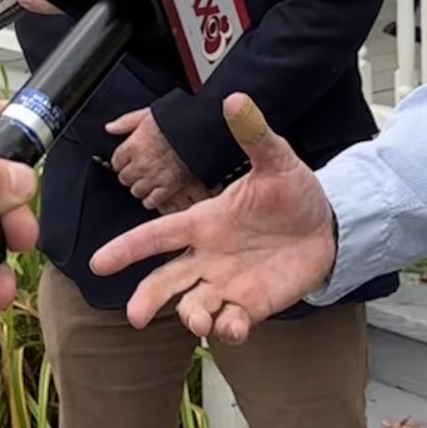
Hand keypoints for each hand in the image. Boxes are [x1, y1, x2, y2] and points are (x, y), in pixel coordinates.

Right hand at [90, 95, 336, 340]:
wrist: (327, 225)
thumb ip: (253, 134)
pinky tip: (235, 326)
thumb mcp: (276, 160)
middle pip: (165, 280)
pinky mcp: (251, 305)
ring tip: (202, 319)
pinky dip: (228, 330)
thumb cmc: (293, 192)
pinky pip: (230, 323)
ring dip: (192, 317)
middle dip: (147, 298)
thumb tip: (235, 98)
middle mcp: (208, 255)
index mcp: (205, 221)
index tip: (99, 262)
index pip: (157, 235)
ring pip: (194, 306)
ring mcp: (228, 283)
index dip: (127, 249)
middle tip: (134, 316)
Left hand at [106, 108, 210, 213]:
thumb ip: (126, 122)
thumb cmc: (176, 121)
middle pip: (124, 178)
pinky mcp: (168, 187)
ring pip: (136, 191)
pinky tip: (155, 192)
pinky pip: (152, 201)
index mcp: (133, 145)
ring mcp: (154, 177)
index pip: (116, 161)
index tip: (127, 160)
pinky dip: (151, 199)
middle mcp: (140, 164)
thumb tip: (110, 127)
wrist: (199, 131)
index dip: (122, 161)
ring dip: (140, 187)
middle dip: (130, 175)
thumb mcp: (147, 114)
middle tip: (138, 171)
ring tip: (147, 181)